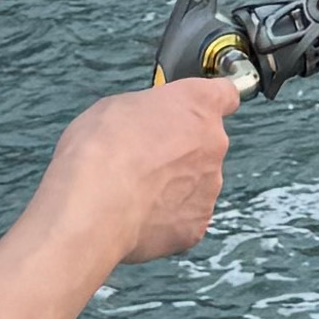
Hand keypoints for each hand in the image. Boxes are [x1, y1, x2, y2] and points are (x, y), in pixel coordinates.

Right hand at [43, 81, 236, 269]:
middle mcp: (213, 143)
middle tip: (143, 160)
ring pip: (196, 183)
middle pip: (205, 144)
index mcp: (198, 105)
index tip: (195, 110)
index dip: (208, 104)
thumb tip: (147, 124)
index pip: (225, 94)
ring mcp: (209, 187)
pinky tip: (136, 216)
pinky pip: (184, 217)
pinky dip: (165, 218)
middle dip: (180, 151)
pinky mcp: (197, 224)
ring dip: (174, 186)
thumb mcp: (118, 105)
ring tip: (133, 192)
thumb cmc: (100, 150)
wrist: (94, 206)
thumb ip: (148, 112)